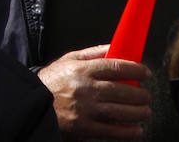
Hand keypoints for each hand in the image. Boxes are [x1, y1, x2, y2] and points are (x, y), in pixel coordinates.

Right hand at [37, 44, 151, 138]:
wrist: (32, 104)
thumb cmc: (51, 81)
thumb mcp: (67, 60)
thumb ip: (92, 53)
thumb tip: (114, 47)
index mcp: (82, 70)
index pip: (116, 67)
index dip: (135, 70)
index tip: (144, 72)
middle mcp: (85, 89)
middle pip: (124, 91)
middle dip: (142, 94)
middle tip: (145, 95)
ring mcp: (86, 110)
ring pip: (123, 112)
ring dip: (140, 112)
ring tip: (144, 110)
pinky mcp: (85, 128)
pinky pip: (114, 131)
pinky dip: (129, 131)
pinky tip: (136, 128)